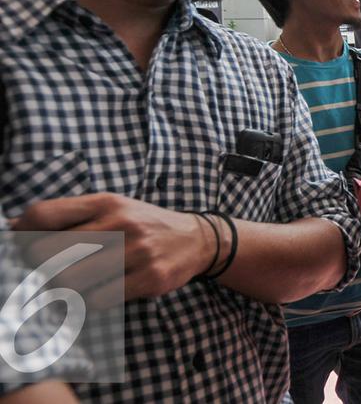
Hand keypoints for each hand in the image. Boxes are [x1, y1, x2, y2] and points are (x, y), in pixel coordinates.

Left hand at [14, 193, 212, 300]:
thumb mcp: (111, 208)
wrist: (196, 239)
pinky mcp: (151, 278)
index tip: (22, 246)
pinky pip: (99, 300)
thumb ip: (69, 216)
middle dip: (39, 268)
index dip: (22, 235)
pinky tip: (96, 293)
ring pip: (71, 281)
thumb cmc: (142, 225)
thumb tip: (14, 227)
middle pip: (50, 253)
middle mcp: (121, 224)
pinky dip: (88, 302)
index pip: (45, 216)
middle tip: (45, 272)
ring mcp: (138, 252)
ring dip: (62, 289)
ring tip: (70, 286)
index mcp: (106, 203)